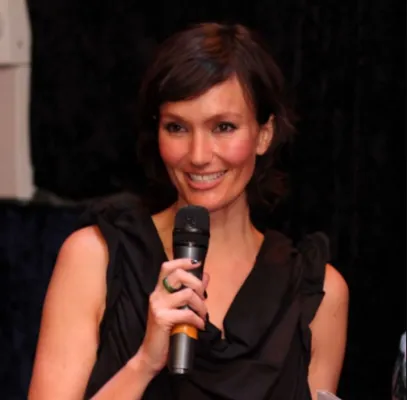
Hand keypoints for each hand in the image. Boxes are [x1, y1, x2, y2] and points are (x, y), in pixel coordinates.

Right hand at [135, 258, 208, 375]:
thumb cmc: (166, 331)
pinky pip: (187, 314)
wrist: (151, 354)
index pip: (167, 267)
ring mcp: (158, 306)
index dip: (182, 261)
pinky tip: (199, 325)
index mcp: (159, 290)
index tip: (196, 263)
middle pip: (178, 275)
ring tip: (203, 314)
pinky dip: (198, 319)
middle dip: (197, 283)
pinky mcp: (162, 319)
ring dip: (201, 304)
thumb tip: (205, 277)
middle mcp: (157, 295)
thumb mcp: (178, 309)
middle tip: (203, 296)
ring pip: (187, 294)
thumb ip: (190, 292)